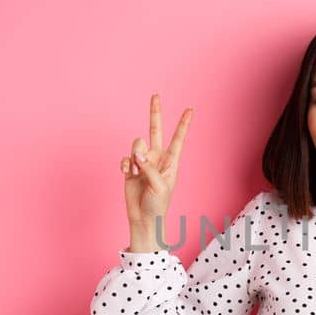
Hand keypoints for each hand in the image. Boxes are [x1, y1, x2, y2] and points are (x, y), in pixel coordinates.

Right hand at [122, 94, 191, 235]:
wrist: (143, 218)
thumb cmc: (158, 204)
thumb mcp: (159, 185)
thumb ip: (148, 166)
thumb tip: (137, 152)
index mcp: (171, 162)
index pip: (178, 139)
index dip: (183, 124)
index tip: (190, 109)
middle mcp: (157, 158)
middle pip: (156, 130)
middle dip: (155, 113)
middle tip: (156, 96)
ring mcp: (143, 162)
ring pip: (136, 145)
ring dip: (134, 155)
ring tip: (136, 169)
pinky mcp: (130, 168)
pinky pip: (125, 158)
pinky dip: (125, 164)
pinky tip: (127, 172)